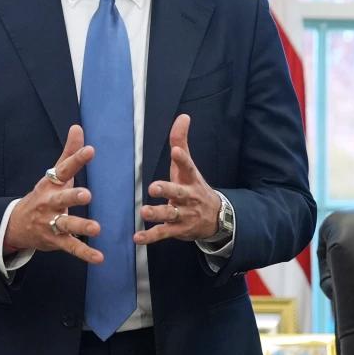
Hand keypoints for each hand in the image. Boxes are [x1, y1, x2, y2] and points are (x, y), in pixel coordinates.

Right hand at [3, 125, 102, 263]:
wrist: (16, 224)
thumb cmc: (43, 196)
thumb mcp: (53, 175)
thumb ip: (68, 153)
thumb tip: (78, 127)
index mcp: (51, 184)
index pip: (64, 169)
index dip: (76, 160)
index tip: (90, 150)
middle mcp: (50, 203)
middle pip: (61, 198)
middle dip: (72, 196)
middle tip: (87, 195)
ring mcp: (52, 223)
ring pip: (66, 224)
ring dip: (81, 226)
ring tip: (96, 228)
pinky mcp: (56, 240)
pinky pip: (71, 247)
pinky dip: (85, 253)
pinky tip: (99, 257)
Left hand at [135, 114, 220, 243]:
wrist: (216, 218)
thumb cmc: (194, 187)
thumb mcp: (188, 166)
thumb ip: (181, 141)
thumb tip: (183, 116)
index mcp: (190, 180)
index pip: (188, 167)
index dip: (182, 159)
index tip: (176, 151)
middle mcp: (189, 198)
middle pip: (179, 193)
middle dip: (167, 190)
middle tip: (154, 187)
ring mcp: (184, 215)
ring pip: (170, 215)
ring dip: (157, 214)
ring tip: (144, 212)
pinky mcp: (177, 231)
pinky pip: (163, 234)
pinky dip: (150, 237)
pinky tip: (138, 238)